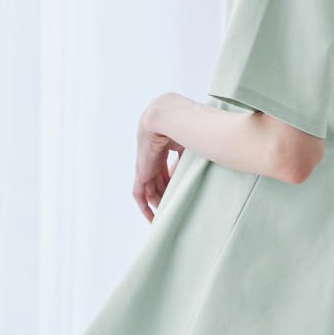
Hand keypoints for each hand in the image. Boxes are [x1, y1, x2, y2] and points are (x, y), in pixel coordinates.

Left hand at [133, 95, 184, 222]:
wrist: (167, 116)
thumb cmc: (186, 123)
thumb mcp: (191, 144)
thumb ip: (189, 159)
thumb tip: (194, 175)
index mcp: (164, 141)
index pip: (166, 166)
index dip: (173, 179)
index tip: (182, 191)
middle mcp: (152, 152)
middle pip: (158, 178)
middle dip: (166, 193)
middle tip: (174, 207)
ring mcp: (145, 161)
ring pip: (150, 187)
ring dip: (158, 202)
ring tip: (167, 216)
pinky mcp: (140, 170)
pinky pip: (139, 192)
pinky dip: (144, 206)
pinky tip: (152, 218)